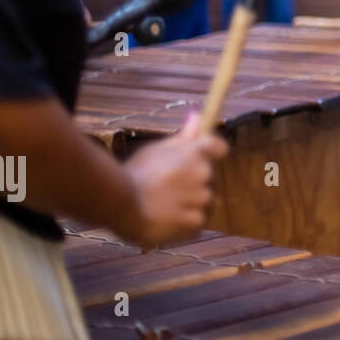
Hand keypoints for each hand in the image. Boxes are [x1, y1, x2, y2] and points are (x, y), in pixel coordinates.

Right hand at [117, 113, 227, 247]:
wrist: (120, 205)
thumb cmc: (135, 175)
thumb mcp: (156, 150)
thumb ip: (182, 137)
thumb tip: (196, 117)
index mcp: (195, 152)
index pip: (220, 147)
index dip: (211, 152)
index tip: (200, 158)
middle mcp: (203, 173)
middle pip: (209, 176)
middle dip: (194, 180)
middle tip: (168, 187)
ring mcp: (201, 198)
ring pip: (205, 200)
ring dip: (191, 202)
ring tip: (165, 205)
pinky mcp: (195, 221)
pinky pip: (198, 220)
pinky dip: (186, 222)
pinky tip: (167, 218)